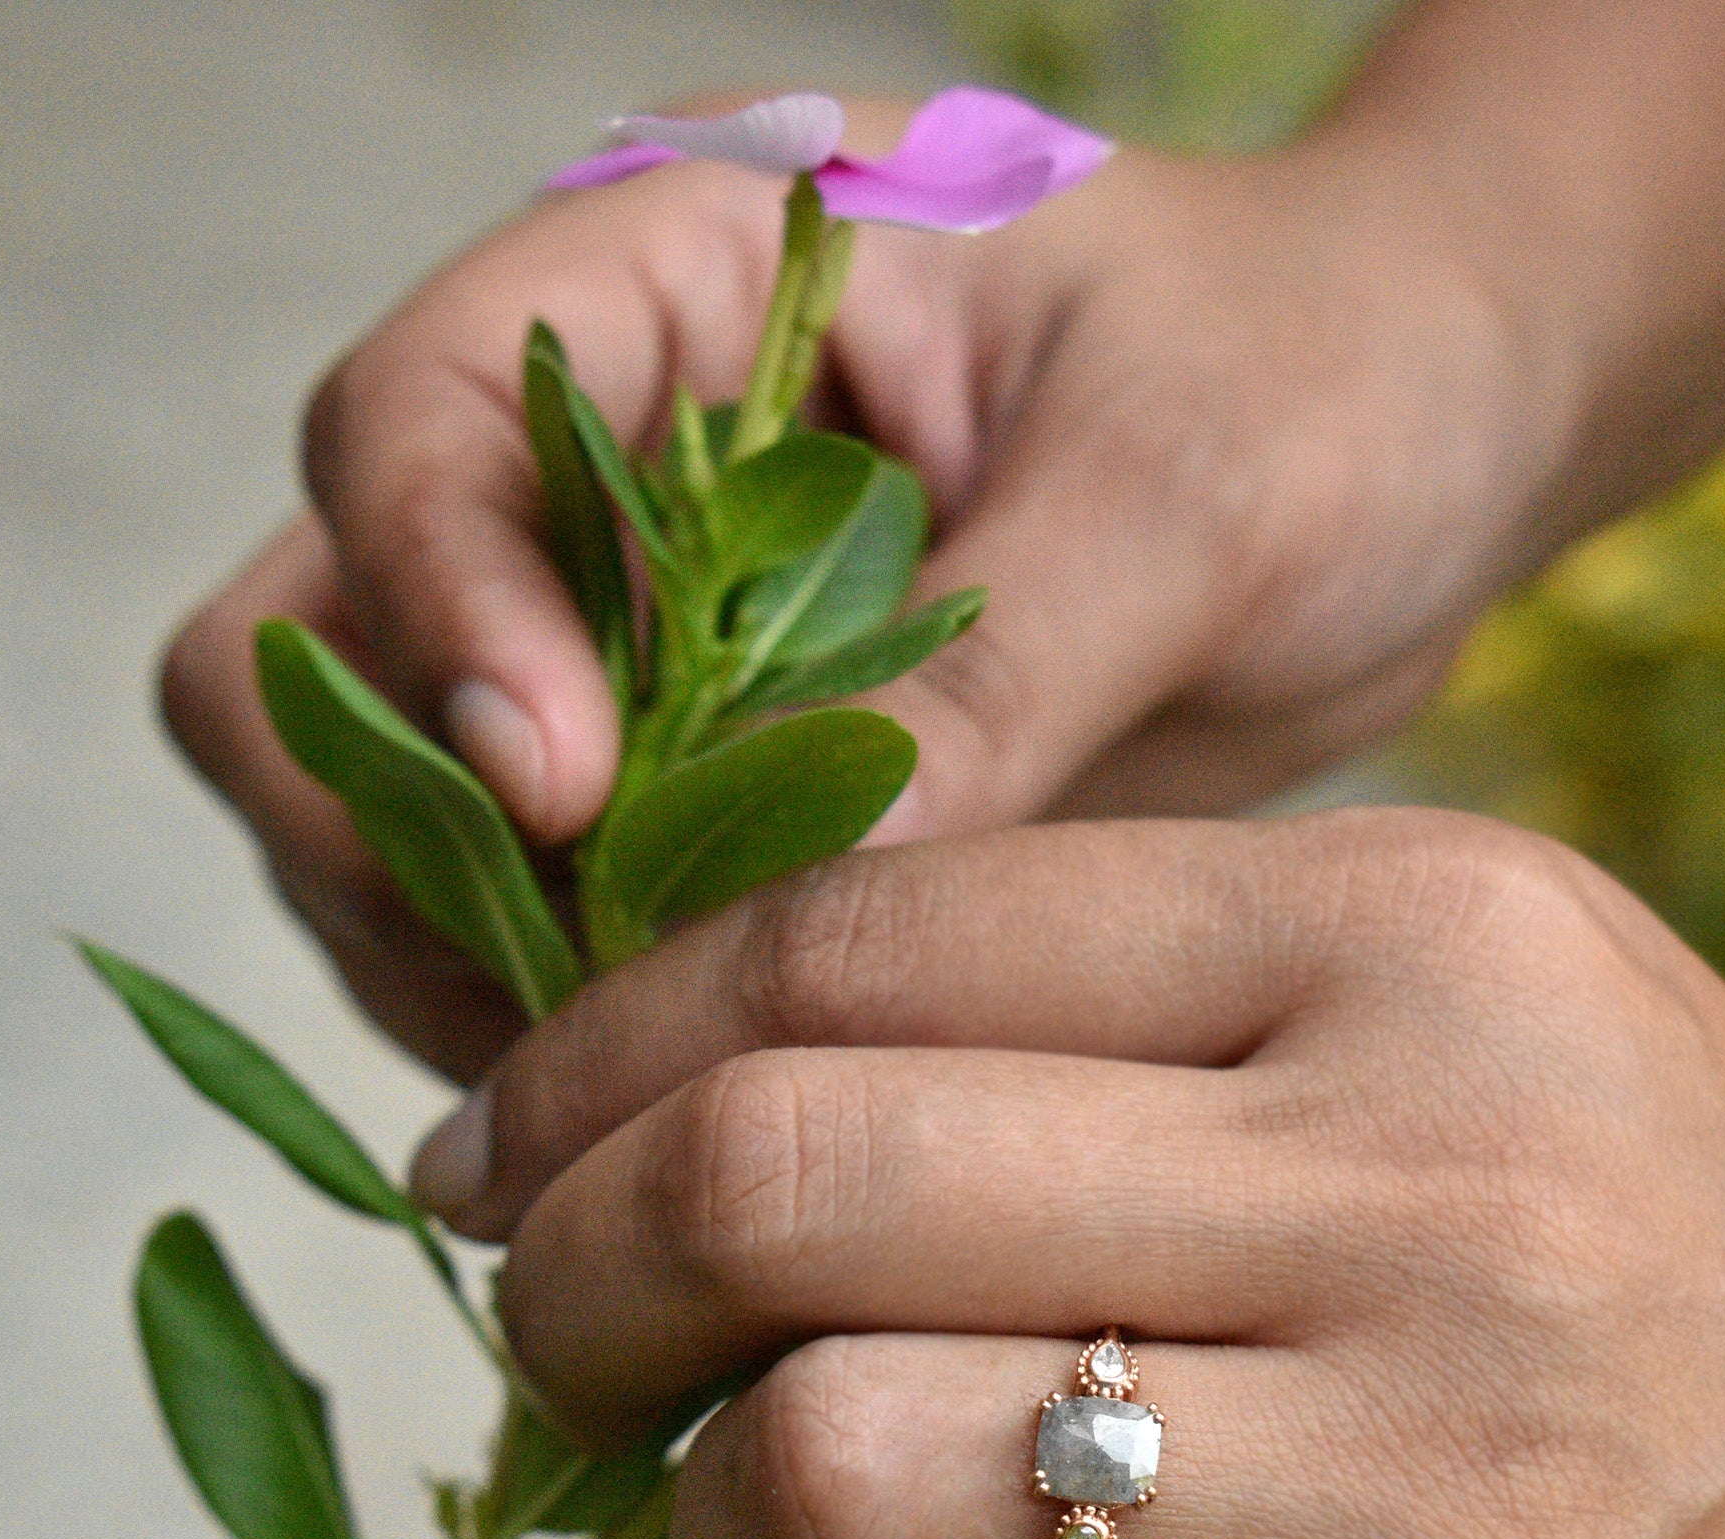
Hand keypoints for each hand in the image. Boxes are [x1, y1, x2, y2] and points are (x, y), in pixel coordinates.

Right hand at [158, 105, 1542, 1079]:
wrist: (1414, 442)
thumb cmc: (1326, 373)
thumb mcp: (1182, 492)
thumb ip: (974, 688)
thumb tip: (776, 915)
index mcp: (677, 272)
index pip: (413, 425)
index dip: (437, 617)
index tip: (566, 794)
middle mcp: (592, 451)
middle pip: (309, 649)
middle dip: (411, 832)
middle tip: (602, 978)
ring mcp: (615, 628)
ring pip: (378, 819)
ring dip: (476, 955)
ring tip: (667, 1062)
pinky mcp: (680, 783)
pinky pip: (519, 920)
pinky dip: (564, 1015)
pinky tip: (698, 1080)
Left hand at [417, 813, 1724, 1538]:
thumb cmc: (1691, 1254)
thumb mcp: (1460, 1011)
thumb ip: (1120, 1007)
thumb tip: (711, 1084)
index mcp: (1399, 937)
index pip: (856, 941)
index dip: (599, 1048)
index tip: (505, 1150)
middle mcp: (1417, 1185)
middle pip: (790, 1179)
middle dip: (571, 1274)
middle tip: (551, 1341)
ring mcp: (1437, 1500)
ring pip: (829, 1481)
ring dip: (699, 1533)